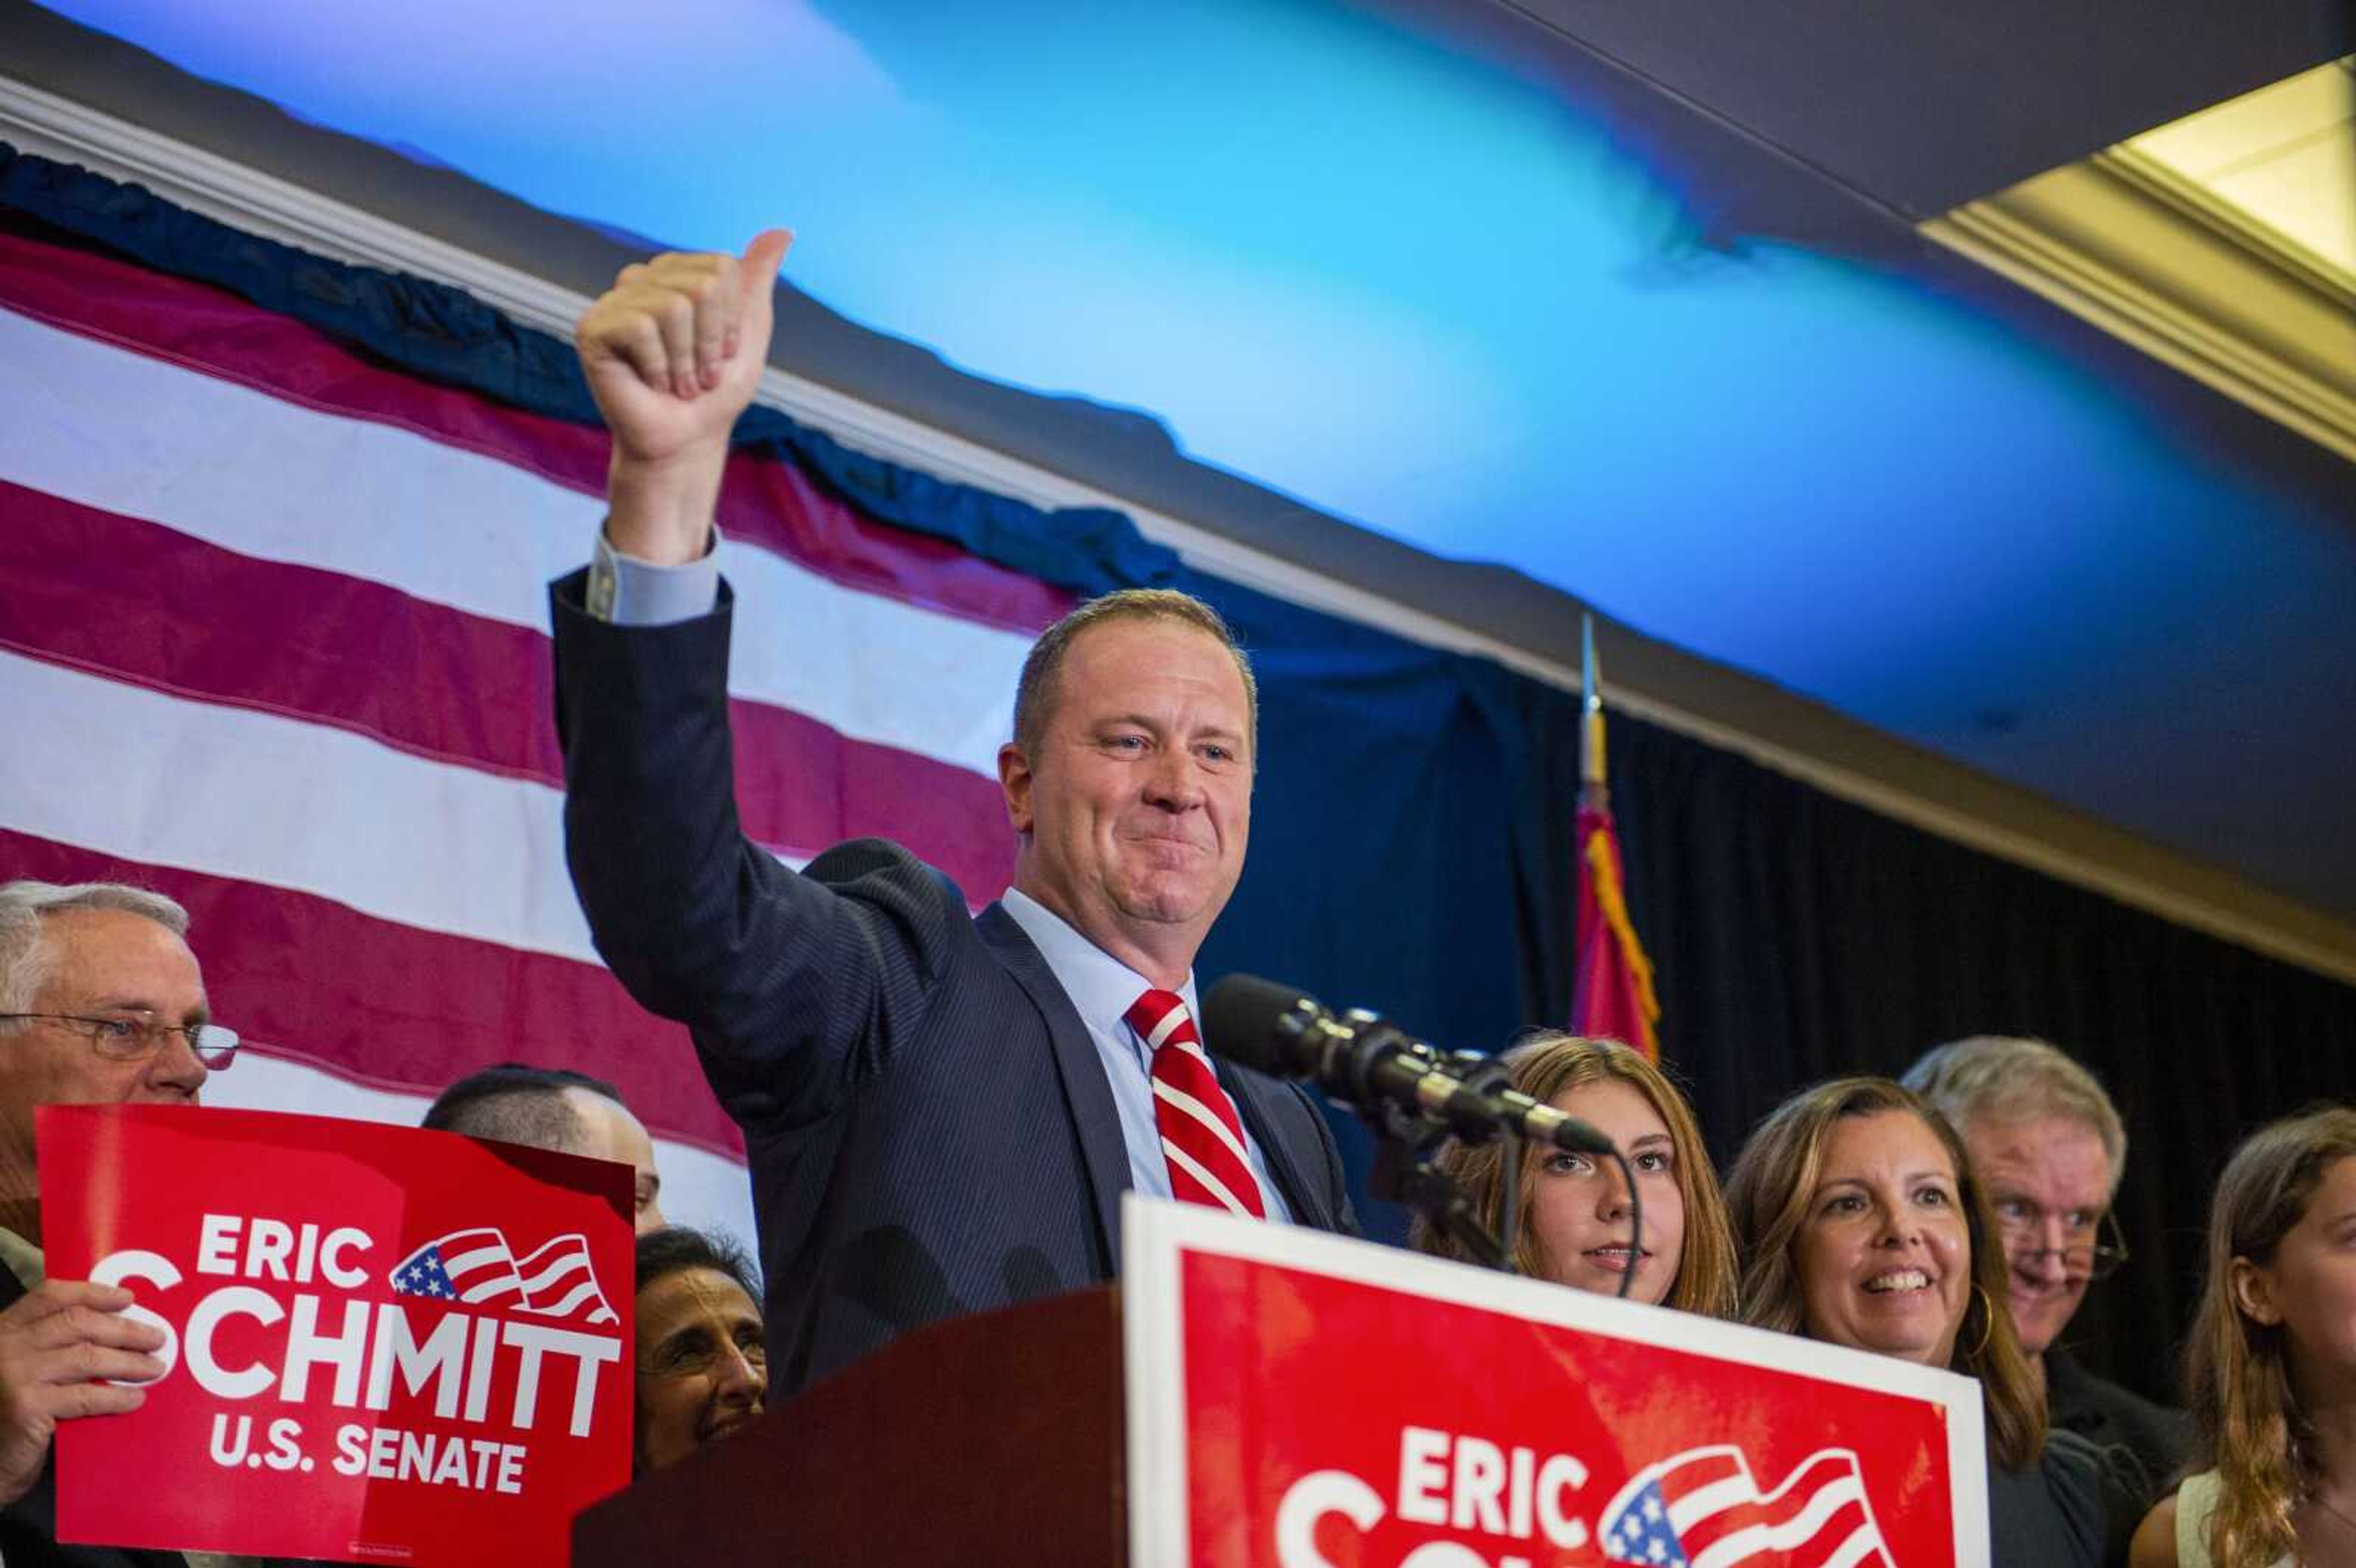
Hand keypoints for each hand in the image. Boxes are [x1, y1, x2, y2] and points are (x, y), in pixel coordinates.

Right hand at [0, 1279, 166, 1506]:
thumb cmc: (10, 1413)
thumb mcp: (24, 1369)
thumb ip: (53, 1346)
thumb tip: (120, 1327)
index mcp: (5, 1329)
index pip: (50, 1296)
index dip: (92, 1293)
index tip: (128, 1298)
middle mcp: (6, 1346)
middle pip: (77, 1323)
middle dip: (124, 1329)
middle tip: (157, 1338)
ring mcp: (15, 1375)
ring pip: (87, 1357)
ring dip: (129, 1362)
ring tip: (155, 1368)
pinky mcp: (27, 1406)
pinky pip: (85, 1396)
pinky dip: (116, 1397)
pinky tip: (135, 1398)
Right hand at [574, 229, 792, 562]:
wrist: (686, 441)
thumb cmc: (716, 392)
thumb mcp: (750, 333)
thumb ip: (757, 281)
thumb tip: (783, 231)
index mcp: (679, 274)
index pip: (723, 269)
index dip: (731, 321)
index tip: (721, 354)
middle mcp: (645, 279)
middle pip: (702, 285)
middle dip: (711, 342)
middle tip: (698, 373)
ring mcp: (616, 301)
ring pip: (674, 306)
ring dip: (686, 361)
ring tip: (676, 383)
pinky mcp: (593, 327)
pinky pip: (642, 327)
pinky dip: (658, 366)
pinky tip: (650, 383)